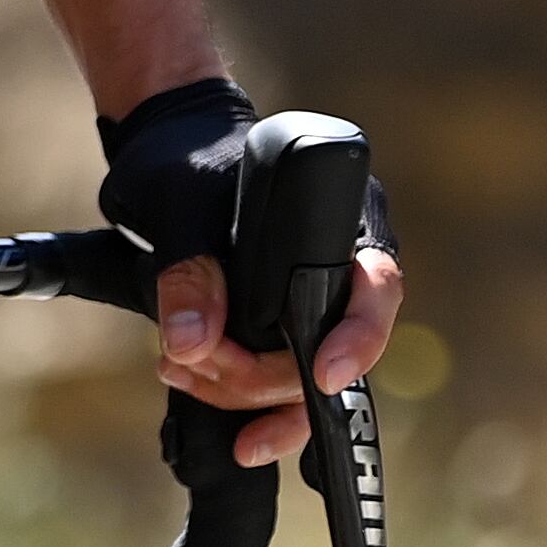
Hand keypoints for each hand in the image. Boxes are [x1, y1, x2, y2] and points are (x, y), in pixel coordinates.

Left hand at [100, 79, 405, 469]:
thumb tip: (192, 343)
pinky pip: (277, 386)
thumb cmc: (185, 160)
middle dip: (260, 374)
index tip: (322, 373)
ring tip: (177, 368)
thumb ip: (187, 269)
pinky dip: (234, 394)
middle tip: (191, 360)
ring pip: (301, 380)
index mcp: (347, 219)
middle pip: (331, 350)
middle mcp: (344, 269)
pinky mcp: (283, 332)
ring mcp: (316, 305)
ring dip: (238, 390)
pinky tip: (191, 381)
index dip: (359, 337)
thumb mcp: (177, 204)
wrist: (169, 151)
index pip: (378, 286)